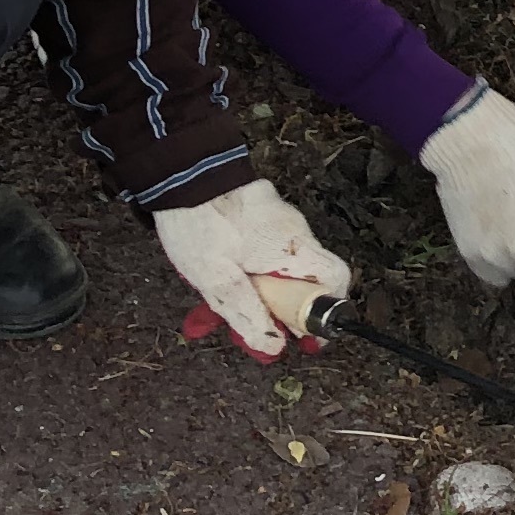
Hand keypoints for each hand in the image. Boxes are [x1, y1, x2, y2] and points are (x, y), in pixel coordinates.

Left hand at [158, 179, 349, 357]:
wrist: (178, 169)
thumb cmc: (200, 223)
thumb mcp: (216, 278)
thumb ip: (247, 312)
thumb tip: (274, 345)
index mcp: (293, 249)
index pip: (336, 280)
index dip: (325, 311)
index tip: (301, 335)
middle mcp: (294, 232)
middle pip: (305, 280)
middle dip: (277, 311)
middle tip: (246, 329)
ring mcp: (278, 220)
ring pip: (280, 267)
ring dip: (255, 293)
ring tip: (214, 310)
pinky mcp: (259, 213)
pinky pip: (262, 251)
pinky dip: (245, 271)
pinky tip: (214, 278)